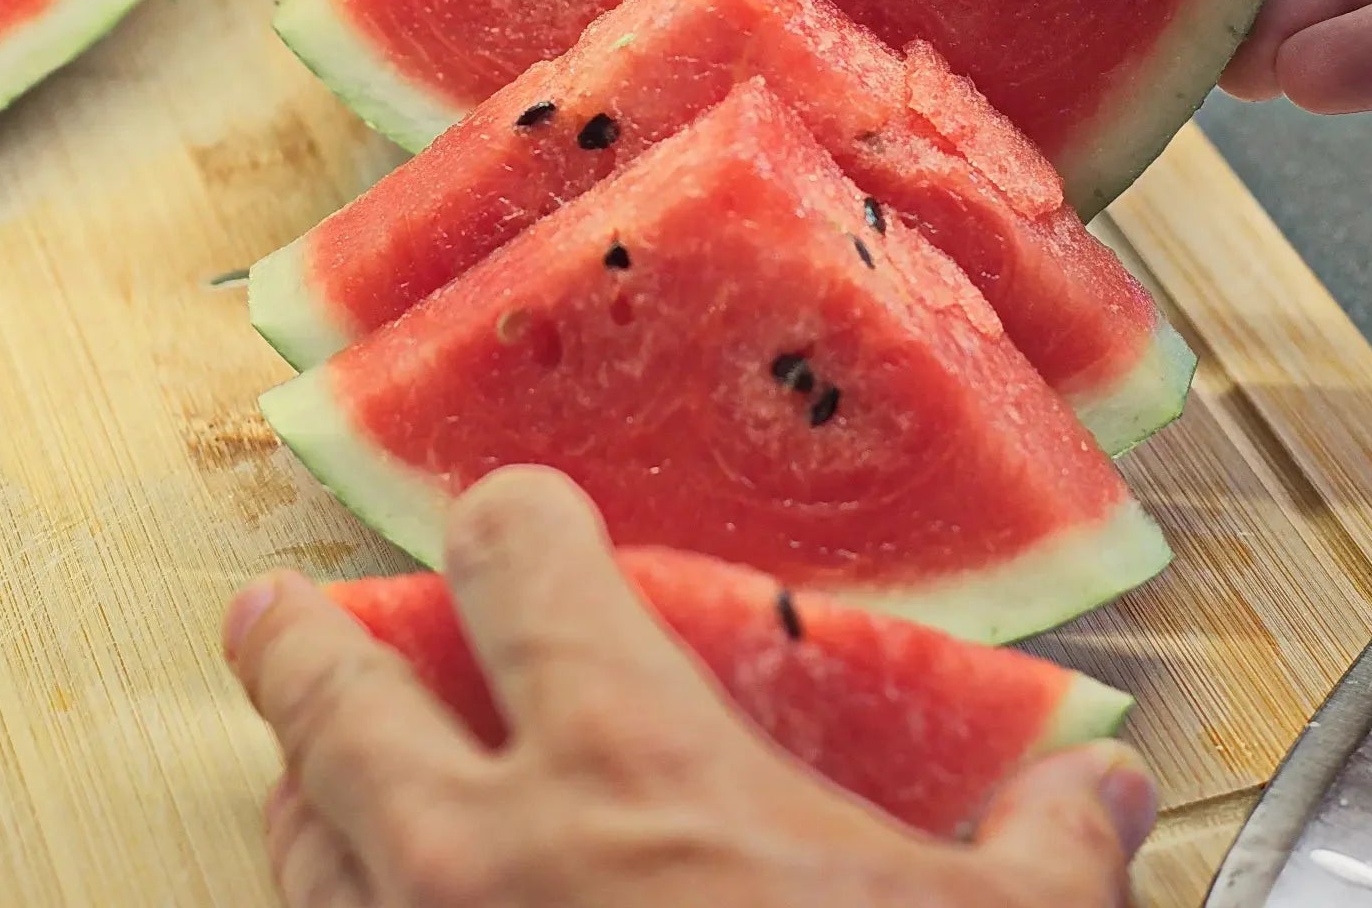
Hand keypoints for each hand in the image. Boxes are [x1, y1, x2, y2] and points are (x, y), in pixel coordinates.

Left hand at [223, 466, 1156, 907]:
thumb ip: (1049, 844)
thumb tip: (1096, 793)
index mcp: (625, 767)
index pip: (517, 562)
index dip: (511, 518)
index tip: (515, 514)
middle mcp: (479, 856)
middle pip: (335, 698)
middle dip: (300, 645)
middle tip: (275, 617)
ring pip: (299, 847)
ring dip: (302, 803)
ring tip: (304, 785)